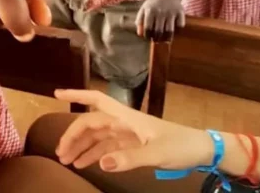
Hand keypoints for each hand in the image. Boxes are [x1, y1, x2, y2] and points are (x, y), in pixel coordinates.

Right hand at [54, 89, 212, 172]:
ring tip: (66, 161)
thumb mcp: (156, 153)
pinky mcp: (133, 146)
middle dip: (73, 136)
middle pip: (91, 123)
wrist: (203, 151)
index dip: (76, 95)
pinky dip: (94, 155)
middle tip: (59, 152)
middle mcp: (124, 122)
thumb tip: (101, 163)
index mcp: (127, 117)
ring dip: (81, 147)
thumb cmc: (181, 146)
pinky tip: (84, 164)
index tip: (56, 95)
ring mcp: (127, 134)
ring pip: (97, 137)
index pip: (96, 101)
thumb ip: (129, 158)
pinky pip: (107, 148)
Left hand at [135, 0, 184, 41]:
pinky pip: (180, 26)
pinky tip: (174, 32)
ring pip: (170, 30)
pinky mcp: (180, 12)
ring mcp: (171, 12)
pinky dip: (178, 31)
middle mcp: (160, 12)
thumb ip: (140, 21)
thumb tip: (140, 34)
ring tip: (165, 40)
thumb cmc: (154, 4)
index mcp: (150, 11)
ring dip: (167, 38)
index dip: (148, 35)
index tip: (149, 38)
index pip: (148, 28)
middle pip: (159, 31)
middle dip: (157, 38)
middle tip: (157, 40)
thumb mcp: (144, 9)